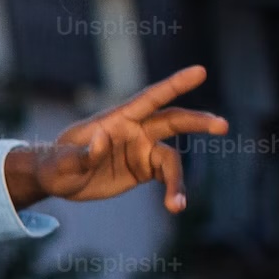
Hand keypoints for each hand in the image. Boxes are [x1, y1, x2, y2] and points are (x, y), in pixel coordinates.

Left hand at [7, 65, 228, 213]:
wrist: (57, 179)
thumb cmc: (56, 164)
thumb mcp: (62, 162)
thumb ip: (83, 153)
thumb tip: (104, 139)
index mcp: (117, 118)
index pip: (149, 98)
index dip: (174, 85)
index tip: (200, 72)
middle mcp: (135, 130)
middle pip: (173, 122)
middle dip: (198, 122)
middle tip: (222, 125)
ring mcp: (142, 149)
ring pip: (172, 159)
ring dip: (178, 181)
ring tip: (176, 204)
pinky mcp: (144, 169)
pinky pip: (166, 178)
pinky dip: (173, 191)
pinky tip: (174, 207)